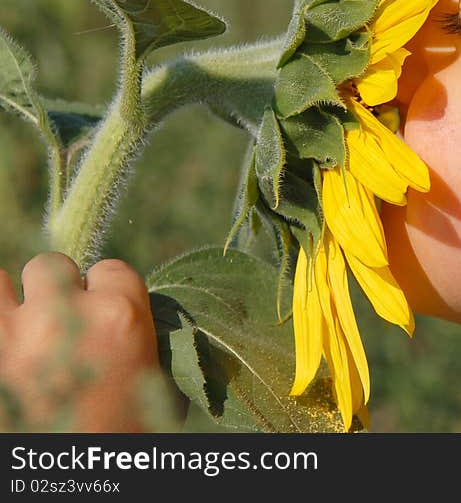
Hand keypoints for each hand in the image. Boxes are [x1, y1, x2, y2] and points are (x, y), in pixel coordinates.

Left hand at [0, 252, 158, 431]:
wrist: (75, 486)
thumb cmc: (125, 443)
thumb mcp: (158, 392)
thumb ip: (150, 348)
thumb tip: (145, 327)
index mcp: (122, 318)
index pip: (111, 269)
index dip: (104, 293)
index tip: (101, 316)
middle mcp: (65, 314)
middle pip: (51, 267)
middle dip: (54, 292)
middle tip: (56, 328)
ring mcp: (11, 332)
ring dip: (8, 304)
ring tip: (17, 335)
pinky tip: (3, 352)